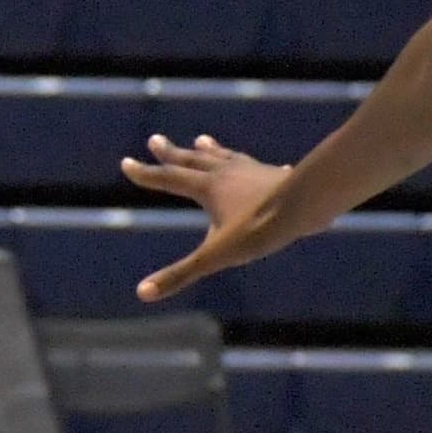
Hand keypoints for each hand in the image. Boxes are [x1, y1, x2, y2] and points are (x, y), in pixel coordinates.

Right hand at [125, 132, 302, 302]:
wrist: (304, 206)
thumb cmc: (259, 231)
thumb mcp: (215, 257)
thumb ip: (180, 274)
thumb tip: (142, 293)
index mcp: (206, 187)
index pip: (168, 178)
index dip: (145, 173)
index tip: (126, 162)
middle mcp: (225, 172)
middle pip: (192, 159)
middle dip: (171, 153)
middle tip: (155, 140)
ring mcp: (251, 171)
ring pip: (224, 157)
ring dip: (209, 150)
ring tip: (201, 140)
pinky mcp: (275, 175)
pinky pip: (258, 166)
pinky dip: (251, 165)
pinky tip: (264, 166)